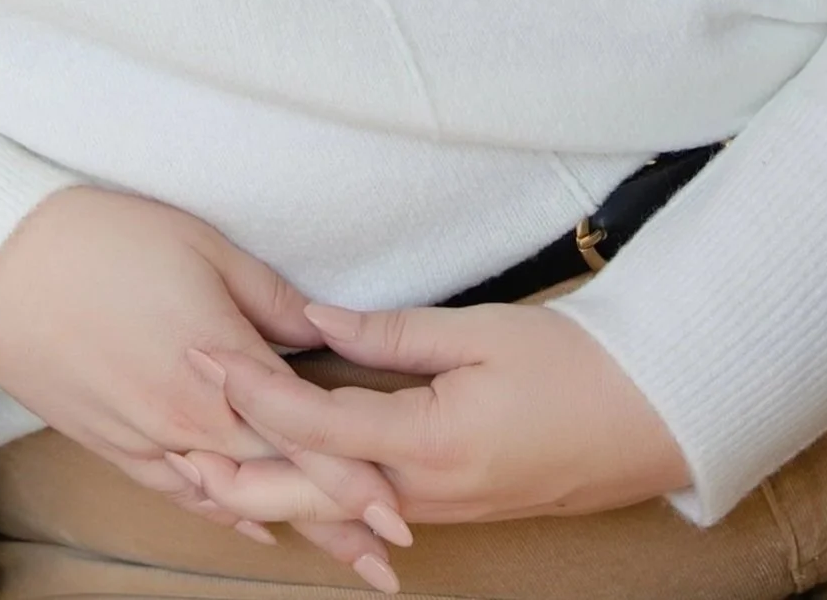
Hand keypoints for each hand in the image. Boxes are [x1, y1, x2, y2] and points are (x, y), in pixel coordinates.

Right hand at [0, 187, 413, 578]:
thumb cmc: (103, 239)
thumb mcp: (202, 247)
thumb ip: (269, 299)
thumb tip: (321, 332)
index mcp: (218, 367)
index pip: (305, 439)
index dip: (356, 480)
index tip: (400, 512)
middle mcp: (187, 420)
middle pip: (277, 484)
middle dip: (337, 521)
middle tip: (390, 557)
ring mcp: (146, 439)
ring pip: (232, 499)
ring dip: (288, 525)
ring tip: (343, 556)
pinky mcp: (111, 444)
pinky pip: (179, 493)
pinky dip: (223, 513)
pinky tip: (253, 526)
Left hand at [167, 296, 693, 526]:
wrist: (651, 419)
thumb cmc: (575, 366)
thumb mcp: (479, 333)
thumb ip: (390, 334)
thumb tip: (315, 319)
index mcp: (429, 445)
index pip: (317, 423)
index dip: (255, 390)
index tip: (209, 354)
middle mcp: (425, 491)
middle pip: (310, 491)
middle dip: (239, 472)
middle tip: (175, 450)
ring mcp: (438, 506)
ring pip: (335, 507)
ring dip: (270, 488)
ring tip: (207, 470)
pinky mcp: (448, 503)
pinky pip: (366, 506)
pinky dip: (316, 496)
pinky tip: (284, 484)